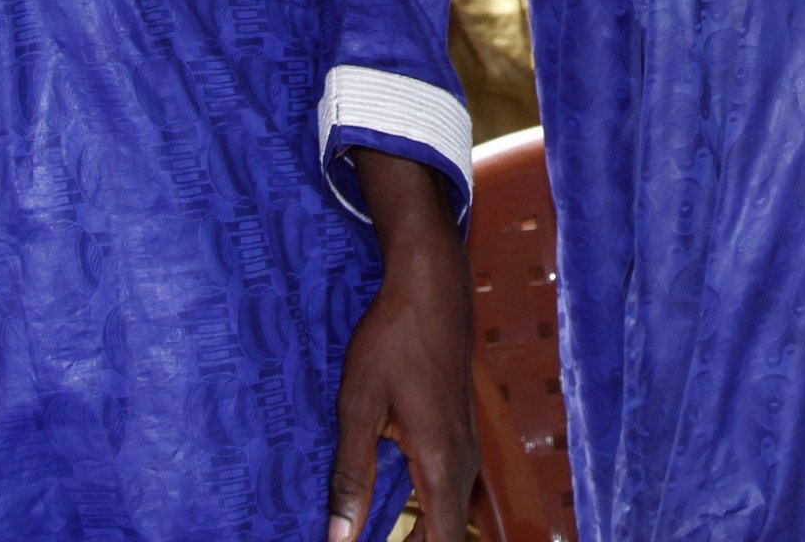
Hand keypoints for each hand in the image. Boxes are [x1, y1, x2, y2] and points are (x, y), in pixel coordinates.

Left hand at [328, 151, 474, 541]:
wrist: (432, 287)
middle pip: (447, 536)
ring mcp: (466, 449)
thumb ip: (350, 477)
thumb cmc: (394, 340)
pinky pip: (448, 493)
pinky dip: (423, 514)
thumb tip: (338, 537)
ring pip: (449, 516)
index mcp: (441, 463)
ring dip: (416, 534)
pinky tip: (389, 511)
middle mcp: (464, 463)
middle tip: (355, 540)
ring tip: (369, 533)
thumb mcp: (359, 407)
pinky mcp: (460, 436)